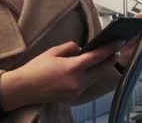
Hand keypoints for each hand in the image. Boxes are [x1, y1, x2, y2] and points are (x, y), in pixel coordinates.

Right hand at [0, 41, 123, 110]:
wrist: (24, 89)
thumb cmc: (35, 69)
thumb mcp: (52, 52)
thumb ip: (70, 48)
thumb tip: (81, 49)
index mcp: (72, 68)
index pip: (96, 57)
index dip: (109, 49)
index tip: (117, 42)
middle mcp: (77, 81)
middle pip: (100, 70)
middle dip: (110, 60)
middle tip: (116, 51)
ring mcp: (76, 91)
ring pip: (94, 78)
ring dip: (100, 69)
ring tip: (105, 59)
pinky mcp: (73, 97)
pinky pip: (86, 84)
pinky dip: (90, 76)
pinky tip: (90, 70)